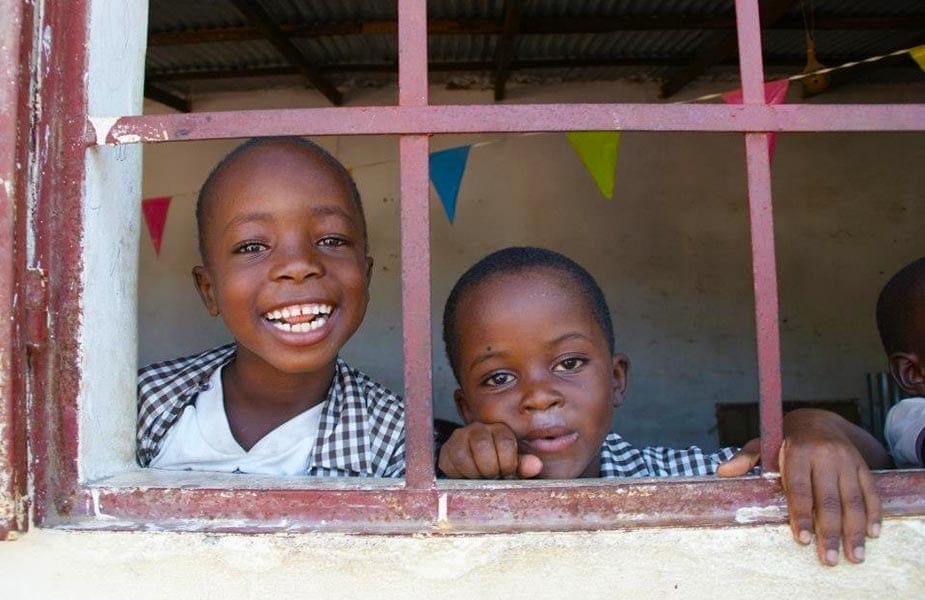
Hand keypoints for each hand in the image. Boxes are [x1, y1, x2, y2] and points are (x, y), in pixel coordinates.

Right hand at [438, 422, 542, 478]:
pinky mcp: (446, 451)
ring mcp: (459, 438)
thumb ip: (524, 465)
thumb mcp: (514, 466)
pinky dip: (460, 475)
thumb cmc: (498, 466)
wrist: (477, 470)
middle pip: (482, 446)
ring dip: (474, 473)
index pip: (504, 442)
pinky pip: (450, 463)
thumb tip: (535, 465)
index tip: (507, 473)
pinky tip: (468, 476)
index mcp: (499, 429)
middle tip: (493, 477)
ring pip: (463, 456)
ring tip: (481, 478)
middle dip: (490, 469)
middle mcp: (478, 429)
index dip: (508, 463)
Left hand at [718, 409, 884, 565]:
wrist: (820, 420)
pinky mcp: (863, 466)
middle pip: (829, 499)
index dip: (801, 515)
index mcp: (799, 451)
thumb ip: (746, 459)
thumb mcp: (763, 444)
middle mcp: (826, 455)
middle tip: (829, 559)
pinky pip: (871, 492)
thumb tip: (723, 471)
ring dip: (854, 531)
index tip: (802, 539)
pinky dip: (874, 514)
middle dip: (830, 532)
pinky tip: (872, 534)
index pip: (800, 488)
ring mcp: (847, 461)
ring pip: (853, 500)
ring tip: (854, 556)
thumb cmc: (786, 440)